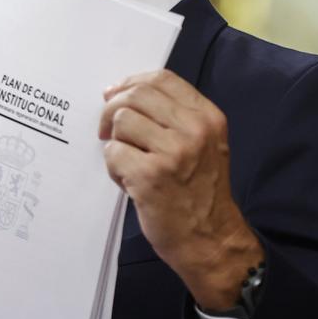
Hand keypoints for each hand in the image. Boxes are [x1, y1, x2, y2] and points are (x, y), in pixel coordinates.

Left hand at [99, 70, 262, 310]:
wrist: (210, 239)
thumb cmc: (200, 192)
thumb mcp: (203, 144)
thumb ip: (174, 117)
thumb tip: (124, 93)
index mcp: (207, 117)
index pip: (162, 79)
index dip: (132, 82)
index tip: (115, 94)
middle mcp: (194, 130)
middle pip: (137, 95)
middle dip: (113, 109)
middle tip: (106, 129)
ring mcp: (173, 152)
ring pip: (121, 121)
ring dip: (115, 142)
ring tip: (128, 163)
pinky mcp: (150, 175)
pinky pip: (113, 153)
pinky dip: (113, 167)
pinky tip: (128, 181)